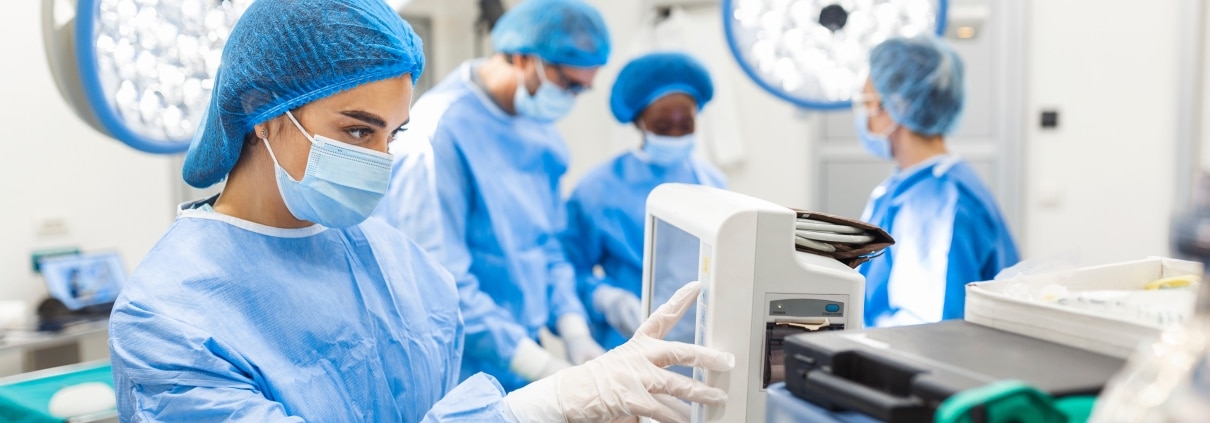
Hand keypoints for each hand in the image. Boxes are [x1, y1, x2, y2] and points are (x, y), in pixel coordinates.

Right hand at [504, 281, 733, 422]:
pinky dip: (679, 418)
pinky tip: (691, 421)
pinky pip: (664, 411)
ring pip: (679, 385)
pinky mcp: (633, 400)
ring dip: (702, 393)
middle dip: (707, 355)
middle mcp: (638, 356)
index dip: (679, 301)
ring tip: (719, 397)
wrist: (568, 396)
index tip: (696, 286)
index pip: (660, 317)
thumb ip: (650, 371)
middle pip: (680, 351)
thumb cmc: (598, 383)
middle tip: (727, 359)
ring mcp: (636, 377)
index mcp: (636, 345)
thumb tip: (683, 391)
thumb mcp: (623, 367)